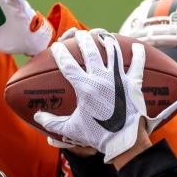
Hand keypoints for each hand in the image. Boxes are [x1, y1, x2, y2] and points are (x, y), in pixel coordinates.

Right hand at [34, 31, 176, 162]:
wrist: (123, 142)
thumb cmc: (98, 136)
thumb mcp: (72, 129)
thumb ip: (52, 122)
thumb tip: (38, 116)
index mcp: (84, 87)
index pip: (67, 64)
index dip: (60, 53)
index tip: (56, 47)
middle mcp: (101, 78)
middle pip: (90, 50)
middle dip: (83, 39)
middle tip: (80, 35)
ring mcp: (119, 79)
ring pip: (113, 51)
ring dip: (107, 40)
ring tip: (103, 35)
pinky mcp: (134, 84)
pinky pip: (138, 64)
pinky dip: (138, 54)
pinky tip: (137, 46)